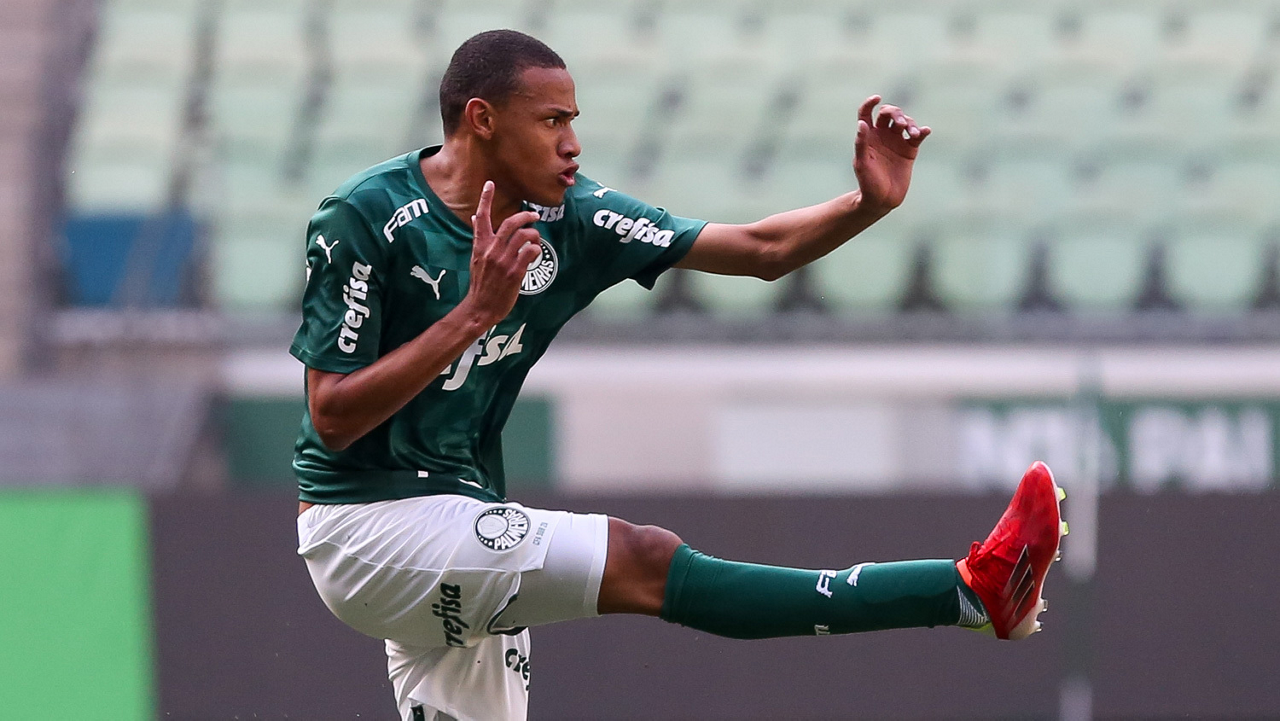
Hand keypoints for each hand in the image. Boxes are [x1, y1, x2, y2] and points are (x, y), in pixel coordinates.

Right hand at [462, 181, 542, 326]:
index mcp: (480, 245)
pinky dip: (536, 250)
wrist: (480, 307)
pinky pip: (531, 253)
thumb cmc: (480, 283)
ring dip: (534, 234)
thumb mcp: (475, 258)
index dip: (485, 198)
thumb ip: (478, 237)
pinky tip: (535, 254)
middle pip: (511, 223)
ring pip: (524, 236)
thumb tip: (475, 217)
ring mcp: (504, 261)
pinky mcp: (516, 272)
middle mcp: (492, 250)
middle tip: (535, 215)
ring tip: (536, 240)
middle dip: (526, 215)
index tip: (490, 183)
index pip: (482, 217)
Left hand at [853, 95, 929, 213]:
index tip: (877, 98)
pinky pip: (918, 136)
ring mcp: (897, 141)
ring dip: (910, 123)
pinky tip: (924, 132)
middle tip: (900, 124)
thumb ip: (861, 143)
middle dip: (896, 113)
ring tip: (913, 133)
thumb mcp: (861, 163)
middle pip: (889, 114)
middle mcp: (882, 135)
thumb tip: (862, 124)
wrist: (882, 200)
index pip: (867, 113)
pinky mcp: (910, 150)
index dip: (870, 103)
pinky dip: (922, 131)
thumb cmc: (867, 182)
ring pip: (905, 122)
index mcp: (868, 136)